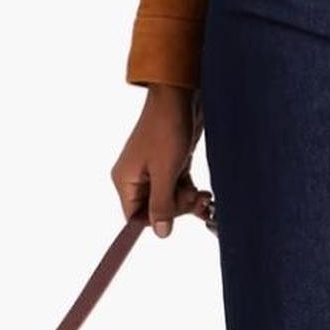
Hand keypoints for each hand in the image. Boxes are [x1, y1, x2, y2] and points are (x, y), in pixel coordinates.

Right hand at [111, 84, 215, 236]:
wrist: (180, 97)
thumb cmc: (167, 129)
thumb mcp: (165, 173)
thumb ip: (162, 205)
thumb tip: (161, 233)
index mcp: (125, 180)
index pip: (135, 217)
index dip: (157, 221)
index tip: (176, 215)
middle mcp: (136, 178)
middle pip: (156, 211)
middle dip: (177, 209)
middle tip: (194, 198)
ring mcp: (154, 172)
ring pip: (170, 201)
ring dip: (188, 202)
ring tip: (203, 195)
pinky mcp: (170, 166)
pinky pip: (178, 190)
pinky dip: (191, 194)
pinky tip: (204, 194)